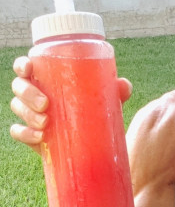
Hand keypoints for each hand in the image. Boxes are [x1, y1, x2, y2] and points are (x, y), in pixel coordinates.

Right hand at [10, 56, 132, 152]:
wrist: (92, 141)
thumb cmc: (94, 109)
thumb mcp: (104, 99)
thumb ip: (115, 90)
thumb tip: (124, 85)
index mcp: (47, 78)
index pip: (26, 66)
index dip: (22, 65)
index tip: (28, 69)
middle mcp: (35, 93)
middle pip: (20, 86)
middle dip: (28, 93)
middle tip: (45, 104)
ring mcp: (30, 113)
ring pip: (18, 107)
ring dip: (28, 113)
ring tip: (45, 122)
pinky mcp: (31, 134)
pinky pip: (18, 131)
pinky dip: (25, 133)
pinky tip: (39, 137)